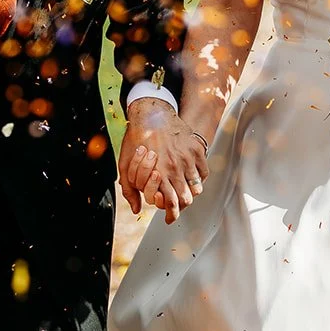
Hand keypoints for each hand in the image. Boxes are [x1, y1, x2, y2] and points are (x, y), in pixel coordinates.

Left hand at [119, 99, 208, 223]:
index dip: (170, 214)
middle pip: (185, 198)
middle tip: (177, 207)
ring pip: (197, 188)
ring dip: (190, 193)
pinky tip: (191, 177)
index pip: (169, 202)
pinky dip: (199, 178)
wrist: (152, 113)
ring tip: (184, 192)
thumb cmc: (137, 138)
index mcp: (158, 172)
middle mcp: (175, 166)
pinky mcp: (196, 149)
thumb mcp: (125, 164)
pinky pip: (204, 172)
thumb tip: (136, 210)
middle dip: (181, 207)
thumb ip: (129, 189)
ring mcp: (188, 157)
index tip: (169, 218)